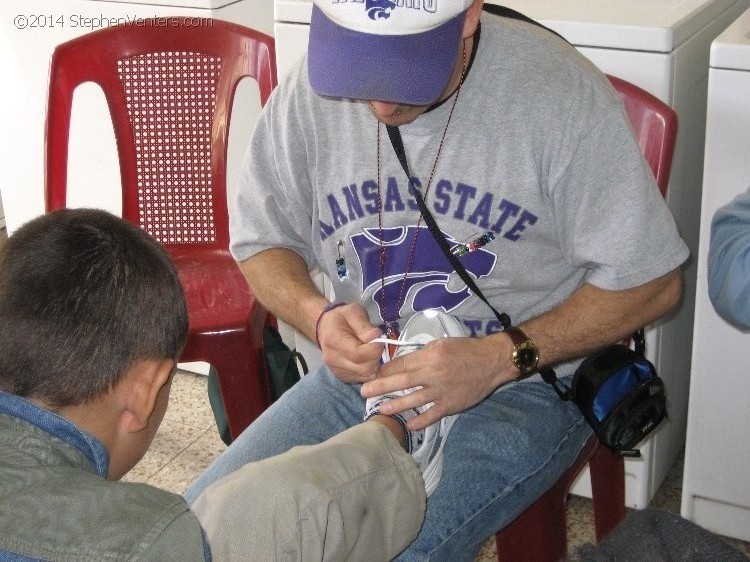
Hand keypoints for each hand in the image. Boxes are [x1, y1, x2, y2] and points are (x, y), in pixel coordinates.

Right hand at [317, 303, 383, 383]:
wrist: (326, 327)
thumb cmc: (341, 318)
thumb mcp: (353, 311)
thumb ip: (364, 325)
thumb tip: (376, 336)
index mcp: (334, 341)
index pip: (360, 354)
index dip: (375, 348)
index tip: (379, 338)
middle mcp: (333, 360)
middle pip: (364, 368)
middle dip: (376, 357)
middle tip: (376, 345)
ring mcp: (337, 371)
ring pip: (365, 376)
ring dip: (374, 364)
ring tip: (371, 351)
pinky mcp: (342, 377)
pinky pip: (363, 379)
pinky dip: (369, 371)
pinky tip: (367, 359)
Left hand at [360, 335, 513, 429]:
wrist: (491, 362)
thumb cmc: (465, 349)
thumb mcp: (441, 343)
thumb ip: (422, 353)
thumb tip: (402, 362)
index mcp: (429, 356)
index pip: (401, 364)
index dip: (384, 370)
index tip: (371, 374)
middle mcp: (433, 374)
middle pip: (401, 382)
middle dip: (380, 387)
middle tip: (363, 392)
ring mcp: (441, 391)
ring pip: (413, 400)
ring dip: (395, 405)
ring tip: (381, 409)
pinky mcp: (451, 405)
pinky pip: (432, 415)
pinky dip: (420, 421)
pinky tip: (409, 425)